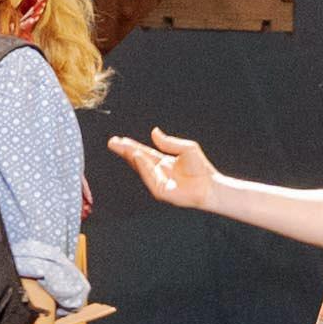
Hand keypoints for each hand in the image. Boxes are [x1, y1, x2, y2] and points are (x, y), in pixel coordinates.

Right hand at [107, 129, 222, 211]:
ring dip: (132, 157)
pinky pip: (149, 178)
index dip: (130, 146)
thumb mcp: (186, 148)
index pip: (143, 152)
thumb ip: (169, 142)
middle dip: (125, 151)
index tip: (118, 140)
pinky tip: (138, 157)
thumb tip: (154, 132)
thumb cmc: (201, 168)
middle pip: (137, 159)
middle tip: (112, 142)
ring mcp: (158, 182)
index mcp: (162, 161)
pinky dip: (143, 168)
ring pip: (141, 168)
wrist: (210, 185)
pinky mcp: (161, 191)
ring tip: (125, 147)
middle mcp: (158, 172)